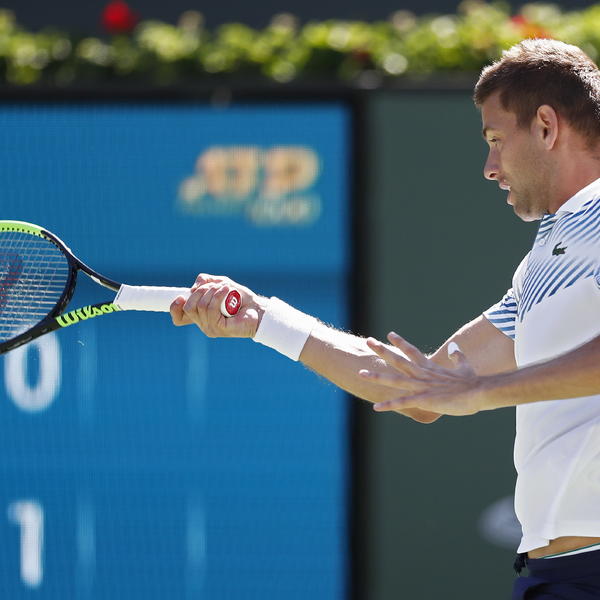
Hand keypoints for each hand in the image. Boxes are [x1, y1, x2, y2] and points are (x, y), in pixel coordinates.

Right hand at [169, 273, 264, 338]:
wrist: (258, 309)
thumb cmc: (241, 298)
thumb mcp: (221, 284)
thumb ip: (206, 281)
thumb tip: (196, 285)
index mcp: (200, 316)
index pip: (178, 317)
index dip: (174, 307)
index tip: (183, 296)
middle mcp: (203, 324)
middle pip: (188, 308)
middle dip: (200, 291)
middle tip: (214, 286)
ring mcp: (210, 328)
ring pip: (200, 306)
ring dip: (211, 291)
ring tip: (225, 287)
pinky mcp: (220, 329)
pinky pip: (211, 310)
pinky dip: (218, 296)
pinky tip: (226, 290)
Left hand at [359, 332, 483, 415]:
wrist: (479, 392)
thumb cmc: (473, 381)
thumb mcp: (464, 366)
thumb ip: (456, 356)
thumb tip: (454, 346)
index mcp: (430, 367)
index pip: (412, 351)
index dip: (400, 343)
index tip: (389, 334)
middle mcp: (422, 374)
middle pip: (398, 360)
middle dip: (382, 350)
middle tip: (368, 340)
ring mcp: (421, 386)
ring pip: (394, 380)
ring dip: (377, 376)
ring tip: (361, 372)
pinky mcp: (423, 399)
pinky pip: (402, 403)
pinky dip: (388, 405)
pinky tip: (375, 407)